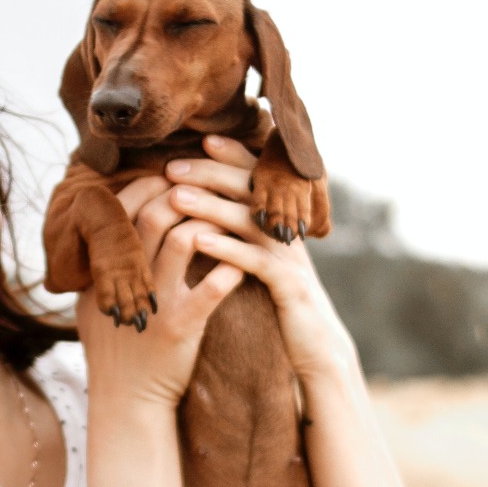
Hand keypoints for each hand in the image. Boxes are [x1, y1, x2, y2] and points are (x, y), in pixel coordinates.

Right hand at [77, 175, 244, 407]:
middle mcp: (126, 279)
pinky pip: (211, 289)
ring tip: (229, 218)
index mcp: (103, 269)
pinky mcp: (180, 327)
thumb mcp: (94, 302)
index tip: (171, 177)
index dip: (148, 185)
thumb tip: (108, 224)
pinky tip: (242, 264)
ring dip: (211, 222)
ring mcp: (154, 302)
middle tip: (206, 188)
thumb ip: (102, 265)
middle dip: (183, 193)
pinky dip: (229, 270)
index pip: (122, 210)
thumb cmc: (116, 347)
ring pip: (183, 240)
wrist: (125, 399)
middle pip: (153, 215)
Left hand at [162, 135, 358, 380]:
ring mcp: (291, 256)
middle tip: (171, 166)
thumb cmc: (281, 303)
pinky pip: (254, 261)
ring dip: (210, 206)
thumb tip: (212, 206)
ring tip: (176, 197)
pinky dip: (226, 248)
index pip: (258, 177)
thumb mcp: (265, 261)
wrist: (316, 346)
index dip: (232, 156)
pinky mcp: (289, 286)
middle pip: (251, 189)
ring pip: (249, 220)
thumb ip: (248, 232)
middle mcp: (288, 230)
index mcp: (280, 221)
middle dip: (210, 173)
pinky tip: (197, 241)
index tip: (201, 140)